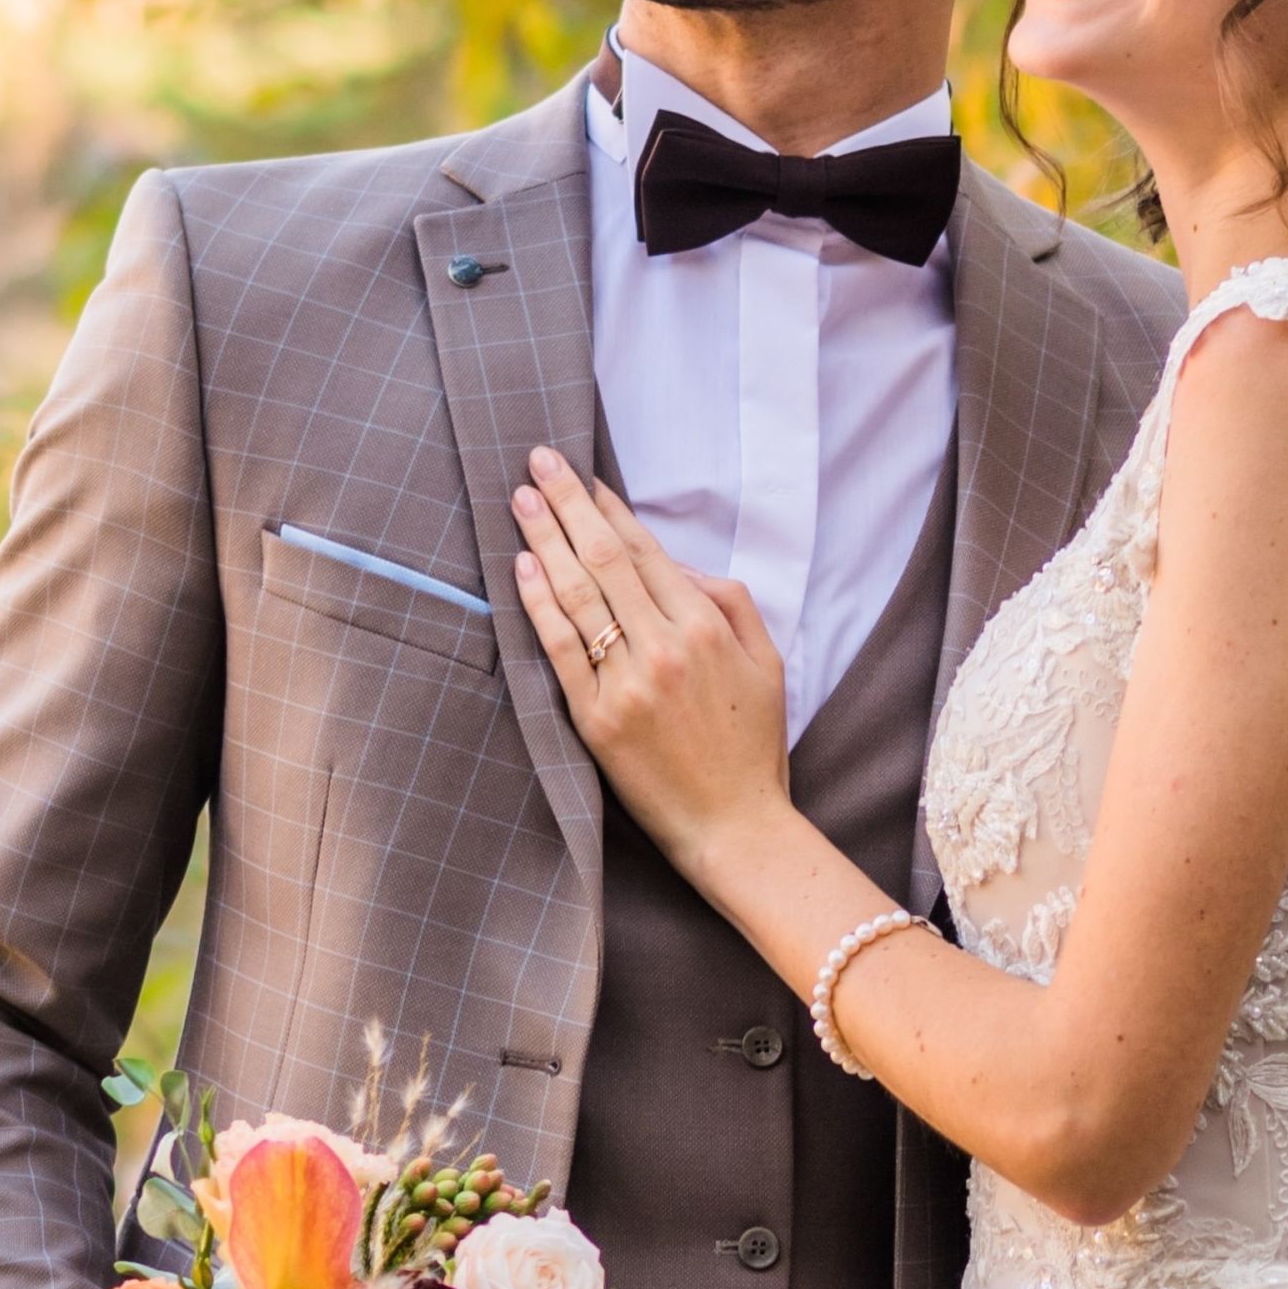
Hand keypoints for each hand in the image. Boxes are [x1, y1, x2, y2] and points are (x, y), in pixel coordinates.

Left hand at [507, 447, 792, 872]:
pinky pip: (559, 649)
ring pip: (576, 594)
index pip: (646, 550)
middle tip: (536, 461)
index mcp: (706, 626)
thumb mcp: (767, 661)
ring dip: (544, 539)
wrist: (736, 827)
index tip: (582, 475)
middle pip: (604, 558)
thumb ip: (729, 601)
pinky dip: (537, 603)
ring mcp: (626, 681)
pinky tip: (521, 567)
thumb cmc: (751, 745)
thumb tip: (677, 562)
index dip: (609, 508)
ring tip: (520, 500)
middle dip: (567, 503)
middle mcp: (664, 645)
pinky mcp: (596, 718)